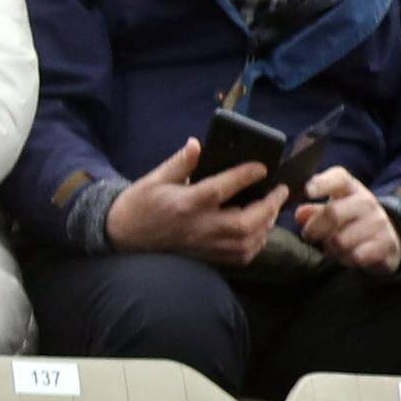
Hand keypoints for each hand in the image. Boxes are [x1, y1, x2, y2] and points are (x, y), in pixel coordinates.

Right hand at [104, 135, 283, 264]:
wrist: (122, 234)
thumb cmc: (139, 203)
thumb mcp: (155, 178)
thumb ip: (180, 162)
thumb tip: (198, 144)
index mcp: (186, 203)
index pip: (222, 188)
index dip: (246, 176)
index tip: (261, 168)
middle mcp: (199, 226)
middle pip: (244, 222)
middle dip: (268, 207)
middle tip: (279, 192)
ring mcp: (204, 245)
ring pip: (247, 242)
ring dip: (265, 226)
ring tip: (271, 209)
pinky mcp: (206, 256)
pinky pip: (241, 256)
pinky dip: (256, 243)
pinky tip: (258, 230)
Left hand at [297, 164, 400, 274]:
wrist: (387, 236)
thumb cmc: (350, 219)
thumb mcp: (333, 209)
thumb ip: (314, 211)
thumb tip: (300, 214)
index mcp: (350, 188)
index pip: (339, 177)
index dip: (322, 183)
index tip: (307, 191)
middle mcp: (367, 202)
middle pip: (333, 213)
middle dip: (314, 229)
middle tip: (308, 236)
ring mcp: (379, 222)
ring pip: (340, 240)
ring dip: (329, 248)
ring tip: (330, 247)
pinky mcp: (387, 244)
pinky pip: (355, 256)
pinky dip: (345, 259)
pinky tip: (345, 256)